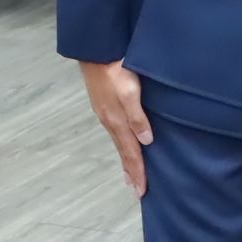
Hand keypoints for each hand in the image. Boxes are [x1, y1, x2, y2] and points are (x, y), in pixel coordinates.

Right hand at [80, 59, 152, 196]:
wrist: (95, 50)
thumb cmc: (116, 68)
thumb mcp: (130, 91)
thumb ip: (138, 117)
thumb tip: (146, 142)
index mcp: (117, 121)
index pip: (131, 152)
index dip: (138, 172)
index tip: (142, 191)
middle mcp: (110, 121)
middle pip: (123, 151)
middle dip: (131, 171)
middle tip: (137, 189)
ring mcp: (106, 113)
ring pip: (119, 142)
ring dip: (126, 160)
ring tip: (131, 174)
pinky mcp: (104, 105)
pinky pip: (116, 131)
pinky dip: (121, 144)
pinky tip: (124, 143)